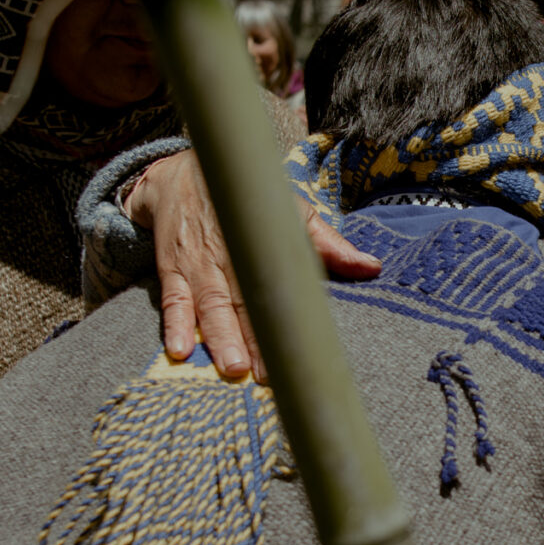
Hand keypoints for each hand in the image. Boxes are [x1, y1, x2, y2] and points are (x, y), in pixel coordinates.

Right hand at [121, 150, 379, 380]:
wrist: (185, 172)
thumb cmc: (249, 201)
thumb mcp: (291, 210)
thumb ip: (329, 244)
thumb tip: (372, 267)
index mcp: (261, 242)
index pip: (277, 283)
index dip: (286, 315)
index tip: (297, 347)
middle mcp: (229, 253)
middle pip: (242, 301)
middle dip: (252, 338)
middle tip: (263, 373)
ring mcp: (197, 263)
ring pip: (208, 303)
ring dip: (217, 336)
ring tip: (230, 367)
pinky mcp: (172, 269)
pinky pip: (171, 299)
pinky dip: (173, 324)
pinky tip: (178, 350)